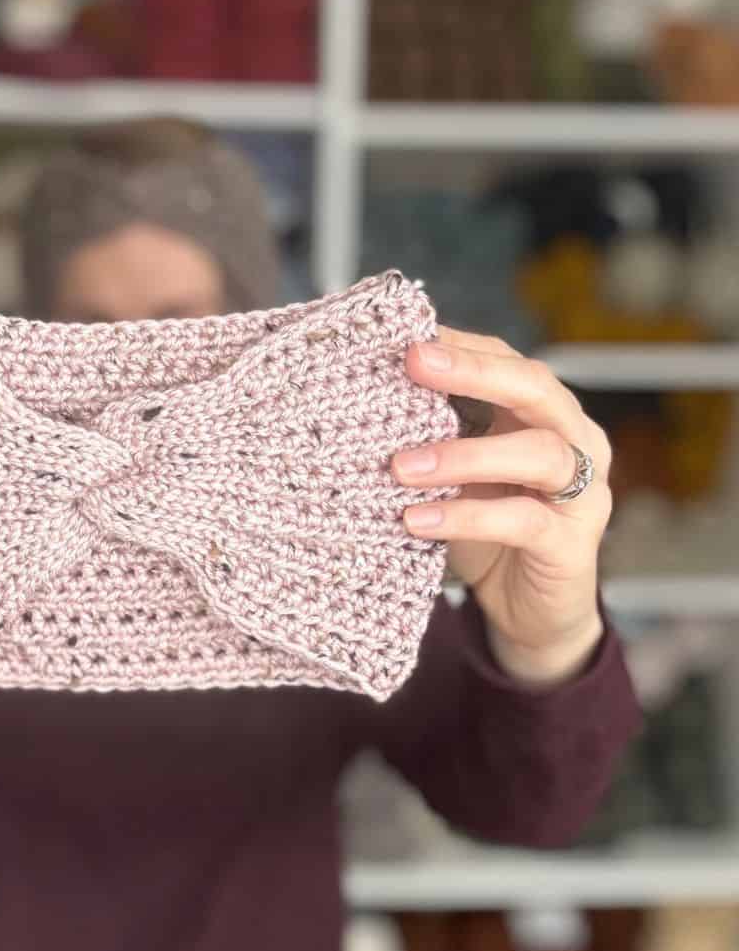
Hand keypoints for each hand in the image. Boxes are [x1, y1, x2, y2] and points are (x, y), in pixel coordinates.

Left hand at [392, 327, 611, 686]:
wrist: (532, 615)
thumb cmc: (489, 533)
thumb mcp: (458, 475)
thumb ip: (435, 435)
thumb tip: (367, 392)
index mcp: (545, 415)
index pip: (508, 360)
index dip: (460, 345)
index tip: (404, 335)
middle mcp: (576, 442)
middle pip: (535, 388)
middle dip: (474, 371)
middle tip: (414, 362)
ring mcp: (582, 493)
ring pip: (537, 453)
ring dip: (463, 454)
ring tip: (401, 466)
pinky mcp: (572, 545)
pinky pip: (521, 520)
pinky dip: (466, 517)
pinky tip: (417, 520)